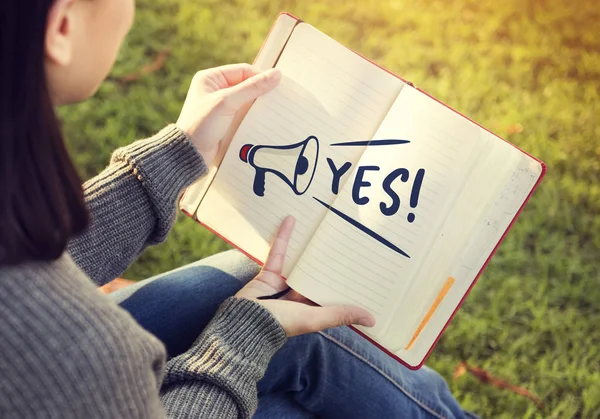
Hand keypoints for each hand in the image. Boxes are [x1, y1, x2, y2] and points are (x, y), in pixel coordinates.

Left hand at [176, 63, 280, 165]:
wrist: (190, 155)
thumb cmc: (201, 125)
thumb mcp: (227, 102)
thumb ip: (252, 88)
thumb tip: (277, 74)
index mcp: (211, 78)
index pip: (243, 71)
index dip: (261, 76)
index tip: (278, 85)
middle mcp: (216, 90)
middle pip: (247, 85)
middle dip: (262, 92)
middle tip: (280, 98)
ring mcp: (222, 107)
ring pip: (248, 101)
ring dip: (260, 106)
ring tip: (276, 110)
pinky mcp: (227, 122)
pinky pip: (246, 114)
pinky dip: (255, 117)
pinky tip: (266, 121)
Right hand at [235, 216, 375, 336]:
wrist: (245, 322)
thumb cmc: (282, 323)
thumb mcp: (315, 318)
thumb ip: (341, 315)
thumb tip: (372, 320)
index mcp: (312, 310)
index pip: (332, 293)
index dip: (346, 283)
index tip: (362, 268)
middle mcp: (299, 297)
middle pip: (317, 275)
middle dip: (329, 261)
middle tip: (346, 241)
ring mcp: (283, 284)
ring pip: (299, 262)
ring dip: (308, 247)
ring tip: (322, 228)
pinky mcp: (269, 273)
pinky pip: (279, 253)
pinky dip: (284, 237)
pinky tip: (291, 220)